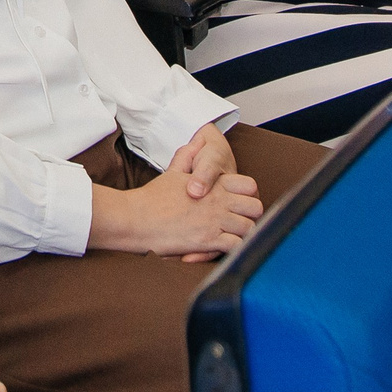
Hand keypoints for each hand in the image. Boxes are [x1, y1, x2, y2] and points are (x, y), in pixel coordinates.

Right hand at [89, 148, 263, 259]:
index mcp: (213, 184)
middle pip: (255, 208)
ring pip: (249, 229)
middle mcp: (218, 201)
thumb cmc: (152, 198)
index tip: (240, 204)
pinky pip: (235, 247)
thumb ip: (189, 156)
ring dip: (245, 235)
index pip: (249, 186)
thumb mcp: (173, 172)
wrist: (135, 218)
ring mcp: (214, 221)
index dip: (248, 196)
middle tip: (241, 222)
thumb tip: (197, 141)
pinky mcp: (207, 241)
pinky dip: (234, 250)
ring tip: (234, 237)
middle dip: (251, 216)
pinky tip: (224, 249)